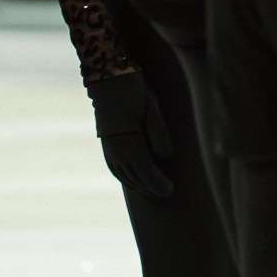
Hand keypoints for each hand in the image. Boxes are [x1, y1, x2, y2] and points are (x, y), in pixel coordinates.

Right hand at [89, 71, 174, 199]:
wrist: (110, 83)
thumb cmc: (135, 94)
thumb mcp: (152, 110)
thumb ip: (159, 134)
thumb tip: (165, 157)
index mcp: (131, 147)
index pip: (147, 174)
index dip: (158, 184)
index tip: (170, 191)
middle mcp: (118, 154)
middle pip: (136, 179)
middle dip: (151, 188)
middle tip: (165, 193)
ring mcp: (110, 151)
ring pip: (125, 177)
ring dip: (139, 186)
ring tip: (152, 189)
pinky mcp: (107, 146)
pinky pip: (116, 170)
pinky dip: (126, 179)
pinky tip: (133, 179)